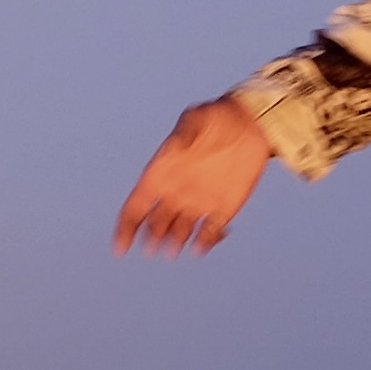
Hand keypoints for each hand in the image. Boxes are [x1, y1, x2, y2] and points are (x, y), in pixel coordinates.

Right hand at [114, 96, 272, 256]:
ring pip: (180, 232)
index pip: (136, 206)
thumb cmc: (216, 117)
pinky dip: (205, 242)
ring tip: (171, 252)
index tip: (121, 246)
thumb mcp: (196, 119)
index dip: (126, 227)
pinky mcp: (224, 208)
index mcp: (161, 174)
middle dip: (151, 239)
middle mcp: (176, 192)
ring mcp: (199, 202)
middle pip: (156, 224)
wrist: (249, 123)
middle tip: (152, 248)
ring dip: (174, 244)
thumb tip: (177, 145)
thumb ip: (184, 133)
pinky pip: (211, 232)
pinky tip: (200, 246)